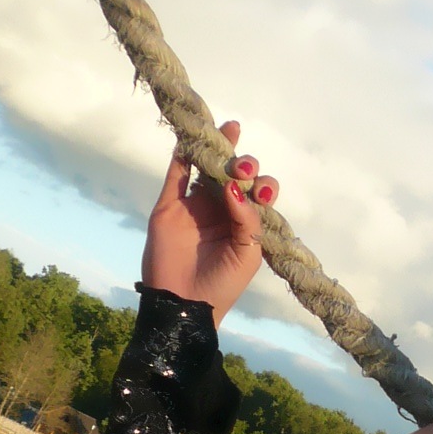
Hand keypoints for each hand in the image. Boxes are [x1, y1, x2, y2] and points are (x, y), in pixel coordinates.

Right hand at [141, 120, 276, 327]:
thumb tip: (233, 186)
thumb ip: (247, 219)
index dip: (263, 186)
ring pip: (207, 167)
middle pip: (235, 175)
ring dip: (219, 148)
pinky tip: (193, 134)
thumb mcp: (248, 254)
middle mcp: (221, 209)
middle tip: (243, 170)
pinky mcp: (169, 204)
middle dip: (245, 166)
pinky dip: (183, 153)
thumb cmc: (223, 283)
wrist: (185, 303)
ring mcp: (194, 205)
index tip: (261, 193)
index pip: (257, 194)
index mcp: (244, 222)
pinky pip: (176, 173)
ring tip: (231, 130)